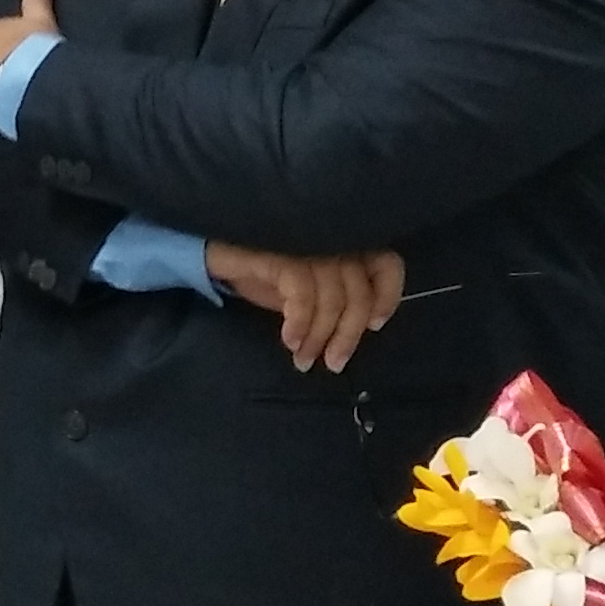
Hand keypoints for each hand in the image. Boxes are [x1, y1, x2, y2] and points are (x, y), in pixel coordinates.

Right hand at [207, 241, 406, 371]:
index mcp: (346, 246)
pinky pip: (303, 294)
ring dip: (319, 337)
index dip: (387, 297)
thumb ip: (334, 300)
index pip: (387, 264)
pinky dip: (300, 323)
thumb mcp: (308, 289)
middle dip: (348, 335)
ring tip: (303, 361)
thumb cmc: (267, 273)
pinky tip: (289, 341)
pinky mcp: (282, 253)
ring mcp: (308, 245)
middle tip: (333, 364)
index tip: (374, 325)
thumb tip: (355, 333)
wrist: (217, 254)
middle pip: (358, 293)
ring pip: (332, 299)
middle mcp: (332, 241)